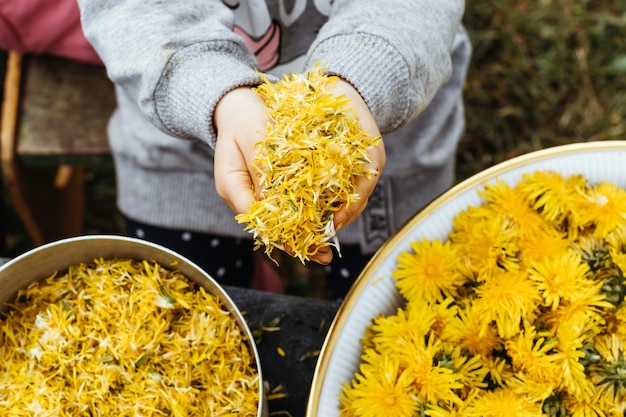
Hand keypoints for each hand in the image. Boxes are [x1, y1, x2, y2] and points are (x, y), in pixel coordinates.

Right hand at [213, 80, 385, 264]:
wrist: (238, 106)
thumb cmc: (244, 117)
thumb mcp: (254, 137)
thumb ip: (262, 168)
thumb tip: (274, 200)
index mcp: (231, 186)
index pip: (256, 217)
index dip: (281, 231)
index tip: (305, 240)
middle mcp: (241, 195)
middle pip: (269, 225)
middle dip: (296, 240)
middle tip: (323, 254)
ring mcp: (254, 193)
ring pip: (279, 219)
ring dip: (302, 232)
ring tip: (325, 249)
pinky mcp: (267, 187)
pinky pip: (285, 205)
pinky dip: (302, 215)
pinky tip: (322, 224)